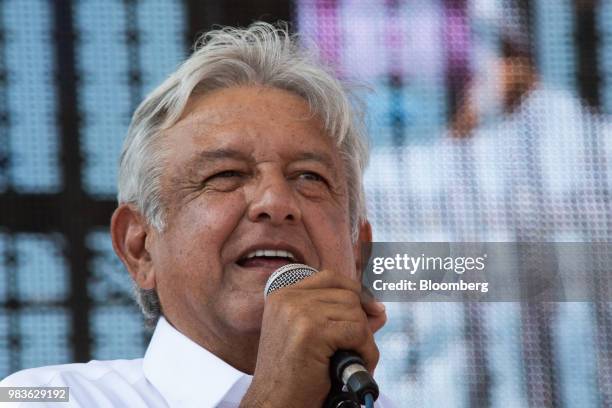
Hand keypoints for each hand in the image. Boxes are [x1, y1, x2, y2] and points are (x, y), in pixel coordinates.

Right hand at [240, 269, 385, 407]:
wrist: (275, 404)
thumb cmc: (293, 377)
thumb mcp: (314, 340)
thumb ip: (343, 320)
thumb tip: (380, 310)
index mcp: (283, 297)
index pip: (330, 278)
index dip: (355, 292)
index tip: (372, 310)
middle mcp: (288, 299)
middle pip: (347, 295)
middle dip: (362, 322)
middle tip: (361, 348)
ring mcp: (298, 312)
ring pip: (355, 313)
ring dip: (364, 340)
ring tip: (355, 360)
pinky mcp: (311, 330)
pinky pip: (357, 332)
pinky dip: (365, 351)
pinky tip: (356, 365)